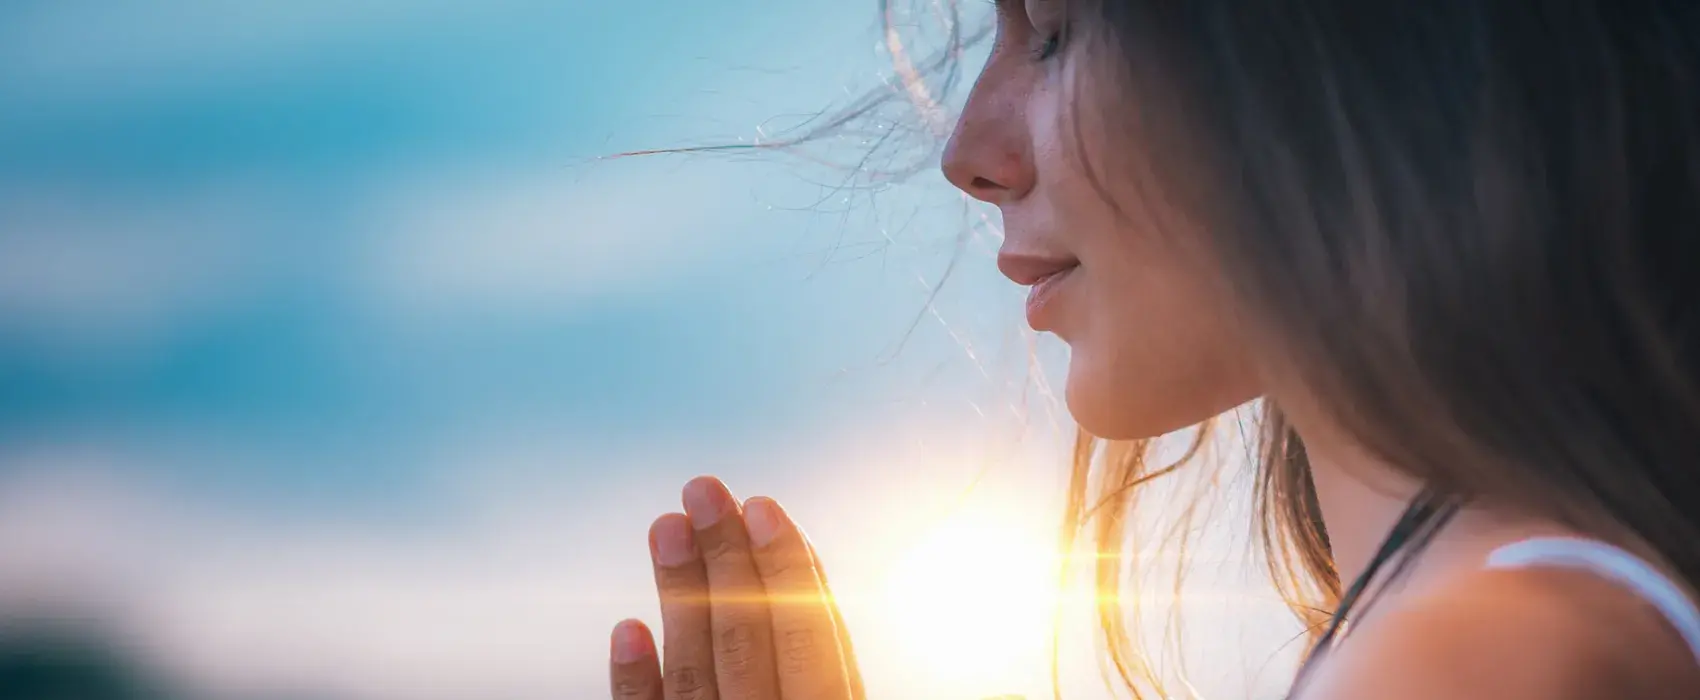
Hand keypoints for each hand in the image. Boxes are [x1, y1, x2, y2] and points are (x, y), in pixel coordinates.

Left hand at [609, 476, 865, 699]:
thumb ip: (821, 663)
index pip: (810, 641)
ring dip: (681, 596)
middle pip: (746, 646)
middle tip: (703, 491)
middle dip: (727, 561)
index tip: (761, 506)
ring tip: (666, 526)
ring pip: (695, 675)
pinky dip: (637, 680)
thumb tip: (794, 573)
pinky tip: (628, 629)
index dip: (787, 571)